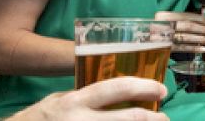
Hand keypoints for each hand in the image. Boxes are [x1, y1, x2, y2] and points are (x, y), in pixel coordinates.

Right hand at [9, 76, 167, 120]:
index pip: (115, 88)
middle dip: (153, 118)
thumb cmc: (40, 119)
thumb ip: (85, 98)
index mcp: (75, 102)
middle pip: (128, 119)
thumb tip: (118, 93)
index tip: (161, 89)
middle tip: (164, 118)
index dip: (143, 87)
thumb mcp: (59, 101)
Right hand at [154, 12, 204, 55]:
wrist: (142, 42)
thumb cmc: (159, 30)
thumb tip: (201, 17)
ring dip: (200, 39)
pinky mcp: (164, 49)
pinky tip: (202, 49)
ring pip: (185, 38)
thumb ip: (179, 19)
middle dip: (202, 29)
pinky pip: (181, 48)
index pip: (185, 16)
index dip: (199, 19)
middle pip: (187, 27)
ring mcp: (162, 38)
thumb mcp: (166, 21)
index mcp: (163, 16)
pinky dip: (193, 48)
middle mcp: (161, 26)